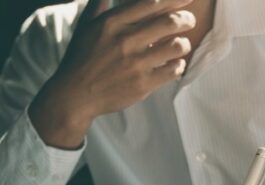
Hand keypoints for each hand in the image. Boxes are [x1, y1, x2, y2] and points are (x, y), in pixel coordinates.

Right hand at [29, 0, 196, 148]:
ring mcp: (135, 63)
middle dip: (186, 19)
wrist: (74, 95)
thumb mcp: (85, 27)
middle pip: (169, 22)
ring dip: (184, 43)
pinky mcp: (143, 84)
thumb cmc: (81, 58)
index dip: (174, 0)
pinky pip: (173, 70)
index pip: (151, 4)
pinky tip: (175, 63)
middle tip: (190, 20)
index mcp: (112, 23)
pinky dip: (179, 65)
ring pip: (176, 46)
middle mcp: (125, 40)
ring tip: (182, 44)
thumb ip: (98, 5)